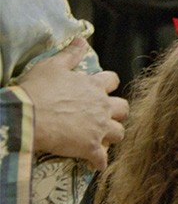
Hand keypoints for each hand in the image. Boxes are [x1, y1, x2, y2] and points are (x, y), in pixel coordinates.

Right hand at [19, 38, 127, 169]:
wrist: (28, 117)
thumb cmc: (38, 90)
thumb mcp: (52, 66)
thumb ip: (70, 54)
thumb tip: (81, 39)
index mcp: (93, 86)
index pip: (112, 81)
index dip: (108, 85)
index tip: (102, 89)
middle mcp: (102, 106)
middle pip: (123, 108)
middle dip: (117, 112)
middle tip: (105, 116)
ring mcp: (98, 128)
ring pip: (120, 133)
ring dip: (112, 136)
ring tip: (102, 139)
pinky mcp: (90, 148)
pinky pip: (103, 160)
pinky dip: (100, 162)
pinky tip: (95, 164)